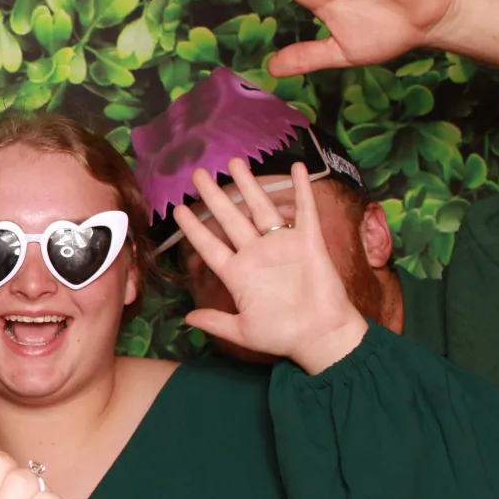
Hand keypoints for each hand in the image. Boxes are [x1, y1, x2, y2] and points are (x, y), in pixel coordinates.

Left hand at [174, 160, 367, 373]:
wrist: (321, 337)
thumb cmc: (283, 336)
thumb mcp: (242, 330)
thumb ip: (215, 322)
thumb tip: (186, 318)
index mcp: (238, 274)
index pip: (209, 245)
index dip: (194, 228)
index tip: (178, 210)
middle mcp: (257, 255)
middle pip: (230, 218)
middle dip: (213, 195)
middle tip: (197, 173)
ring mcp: (282, 246)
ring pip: (261, 208)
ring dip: (249, 184)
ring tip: (234, 161)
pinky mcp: (309, 242)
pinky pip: (305, 210)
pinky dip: (302, 188)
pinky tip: (296, 167)